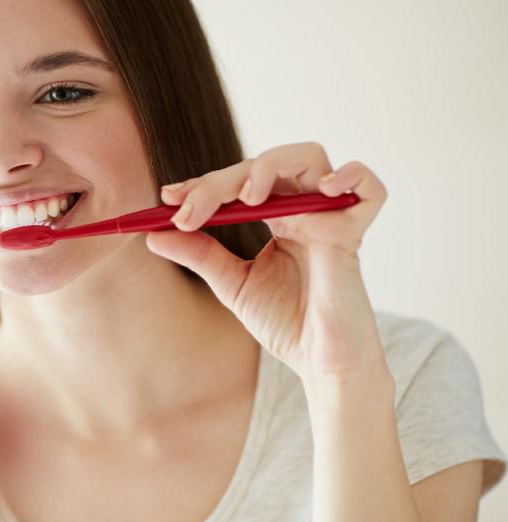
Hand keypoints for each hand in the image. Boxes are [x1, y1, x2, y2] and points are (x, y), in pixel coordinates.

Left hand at [145, 142, 388, 383]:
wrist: (320, 363)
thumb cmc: (285, 323)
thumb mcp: (232, 284)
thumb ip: (198, 255)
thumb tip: (153, 234)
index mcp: (277, 218)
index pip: (238, 182)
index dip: (203, 184)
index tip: (167, 198)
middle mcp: (303, 210)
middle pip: (264, 165)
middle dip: (220, 182)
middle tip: (188, 209)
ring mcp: (329, 217)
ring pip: (309, 158)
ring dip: (270, 167)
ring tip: (247, 198)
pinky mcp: (354, 234)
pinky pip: (369, 188)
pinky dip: (350, 176)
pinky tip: (322, 189)